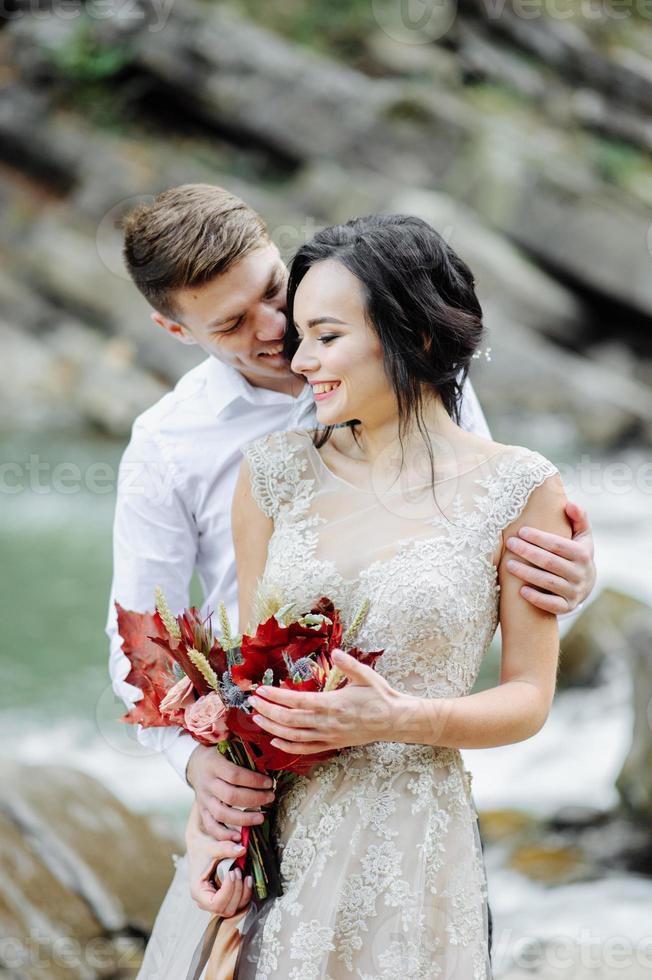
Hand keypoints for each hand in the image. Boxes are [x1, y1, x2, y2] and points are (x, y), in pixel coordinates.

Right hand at [186, 744, 274, 841]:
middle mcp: (207, 783)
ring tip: (262, 818)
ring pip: (221, 813)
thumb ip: (244, 750)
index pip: (234, 774)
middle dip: (254, 799)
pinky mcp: (202, 811)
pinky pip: (211, 826)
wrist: (195, 763)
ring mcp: (203, 799)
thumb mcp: (229, 745)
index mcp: (213, 764)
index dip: (254, 780)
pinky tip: (240, 838)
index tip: (270, 782)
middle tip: (271, 798)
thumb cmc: (219, 753)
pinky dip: (225, 835)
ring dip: (244, 819)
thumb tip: (269, 754)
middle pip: (230, 795)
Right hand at [186, 803, 252, 914]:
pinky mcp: (225, 897)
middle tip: (237, 870)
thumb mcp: (212, 846)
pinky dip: (246, 893)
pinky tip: (247, 878)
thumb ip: (226, 848)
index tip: (231, 873)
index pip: (215, 904)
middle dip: (237, 891)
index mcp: (198, 892)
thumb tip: (242, 850)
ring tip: (244, 874)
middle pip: (227, 910)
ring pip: (235, 909)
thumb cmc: (202, 846)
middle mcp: (206, 901)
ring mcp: (216, 901)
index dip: (227, 891)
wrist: (200, 843)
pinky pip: (238, 903)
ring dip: (243, 893)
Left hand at [248, 650, 401, 753]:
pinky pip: (305, 748)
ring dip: (272, 727)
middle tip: (251, 701)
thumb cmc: (380, 696)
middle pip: (289, 720)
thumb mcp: (366, 675)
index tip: (260, 690)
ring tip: (256, 718)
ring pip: (293, 736)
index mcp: (333, 704)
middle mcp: (327, 722)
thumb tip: (335, 652)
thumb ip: (348, 664)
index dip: (276, 697)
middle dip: (267, 710)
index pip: (297, 702)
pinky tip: (274, 740)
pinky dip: (287, 746)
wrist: (395, 721)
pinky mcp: (332, 744)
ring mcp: (328, 736)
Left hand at [506, 500, 595, 613]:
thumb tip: (569, 503)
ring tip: (508, 565)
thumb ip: (578, 518)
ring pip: (548, 582)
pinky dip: (537, 598)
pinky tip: (521, 591)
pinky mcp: (567, 606)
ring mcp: (574, 591)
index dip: (539, 538)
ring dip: (527, 573)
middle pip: (550, 562)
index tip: (521, 531)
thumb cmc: (577, 553)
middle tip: (510, 543)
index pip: (558, 545)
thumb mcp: (582, 535)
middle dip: (528, 552)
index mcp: (583, 554)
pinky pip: (552, 605)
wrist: (586, 584)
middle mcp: (580, 573)